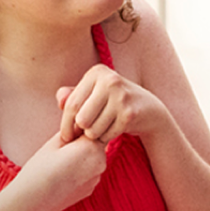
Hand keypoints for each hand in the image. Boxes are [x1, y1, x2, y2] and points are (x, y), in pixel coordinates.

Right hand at [13, 128, 108, 210]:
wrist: (30, 203)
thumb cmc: (38, 170)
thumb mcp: (54, 143)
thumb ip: (73, 130)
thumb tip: (82, 126)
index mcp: (92, 148)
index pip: (92, 127)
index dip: (77, 128)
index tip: (64, 136)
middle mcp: (101, 164)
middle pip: (94, 144)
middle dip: (81, 143)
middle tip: (59, 151)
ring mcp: (96, 180)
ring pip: (91, 159)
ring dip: (80, 158)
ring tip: (58, 165)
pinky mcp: (90, 191)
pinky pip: (87, 173)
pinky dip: (78, 171)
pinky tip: (61, 177)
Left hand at [55, 64, 174, 146]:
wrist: (149, 110)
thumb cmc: (112, 101)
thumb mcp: (93, 93)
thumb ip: (73, 95)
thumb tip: (60, 101)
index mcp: (97, 72)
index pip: (71, 104)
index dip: (65, 124)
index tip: (65, 136)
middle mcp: (110, 80)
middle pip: (81, 119)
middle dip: (81, 130)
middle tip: (86, 132)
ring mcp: (122, 97)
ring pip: (93, 129)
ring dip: (94, 135)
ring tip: (100, 129)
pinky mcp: (130, 113)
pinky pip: (106, 135)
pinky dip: (106, 138)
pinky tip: (111, 131)